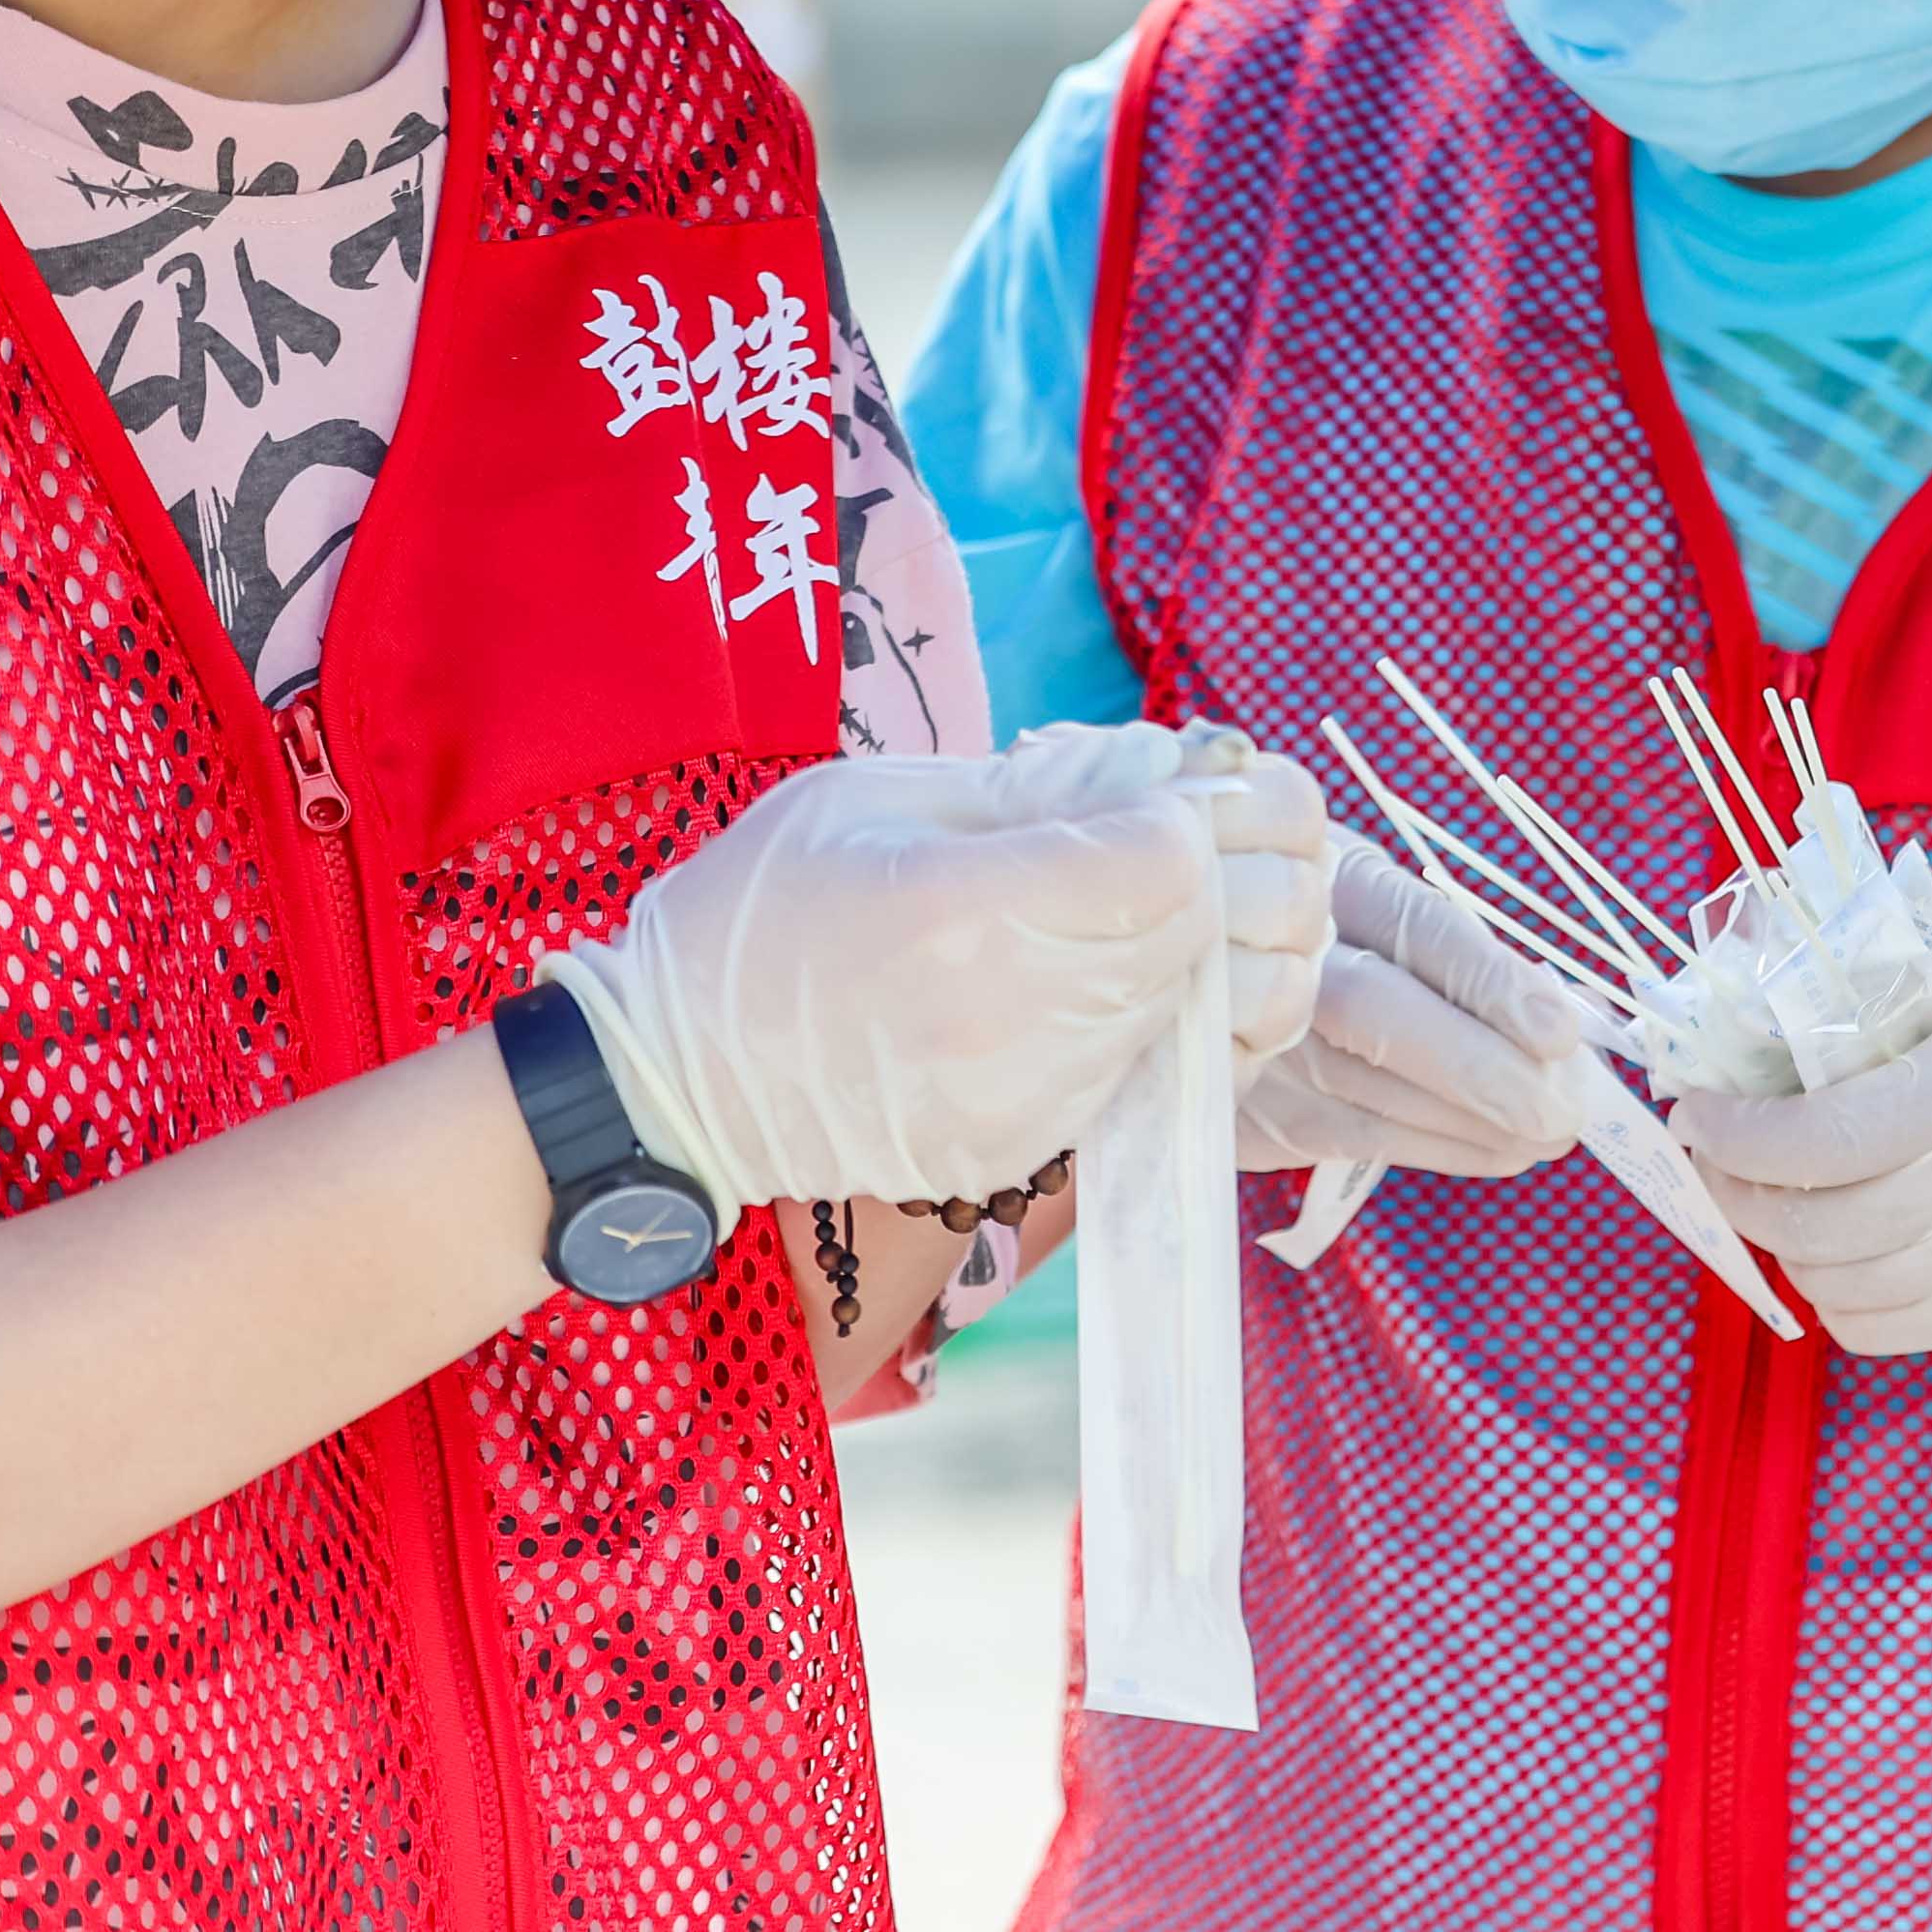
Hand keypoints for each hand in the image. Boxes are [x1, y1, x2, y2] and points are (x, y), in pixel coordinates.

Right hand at [539, 726, 1332, 1214]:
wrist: (670, 1084)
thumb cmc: (756, 915)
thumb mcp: (868, 799)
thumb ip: (1024, 790)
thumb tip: (1154, 777)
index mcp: (968, 910)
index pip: (1171, 861)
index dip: (1206, 812)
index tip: (1193, 783)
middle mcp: (1015, 1017)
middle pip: (1214, 936)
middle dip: (1261, 869)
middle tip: (1260, 824)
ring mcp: (1030, 1100)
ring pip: (1213, 1017)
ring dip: (1250, 950)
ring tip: (1239, 893)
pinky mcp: (1030, 1154)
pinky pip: (1165, 1080)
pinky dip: (1204, 1022)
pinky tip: (1188, 971)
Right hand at [1239, 838, 1598, 1181]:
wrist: (1230, 978)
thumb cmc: (1354, 939)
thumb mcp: (1401, 912)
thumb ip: (1468, 957)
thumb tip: (1568, 1021)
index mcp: (1336, 881)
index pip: (1413, 923)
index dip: (1487, 979)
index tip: (1558, 1031)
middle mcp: (1283, 953)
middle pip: (1377, 1012)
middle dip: (1480, 1069)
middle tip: (1562, 1112)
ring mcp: (1256, 1033)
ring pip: (1370, 1089)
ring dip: (1476, 1123)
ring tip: (1551, 1132)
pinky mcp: (1254, 1106)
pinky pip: (1358, 1137)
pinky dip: (1446, 1149)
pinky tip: (1503, 1149)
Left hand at [1671, 925, 1931, 1354]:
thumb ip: (1870, 978)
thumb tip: (1747, 976)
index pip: (1820, 1137)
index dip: (1736, 1129)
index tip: (1696, 1102)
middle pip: (1815, 1222)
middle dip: (1736, 1186)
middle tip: (1712, 1145)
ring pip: (1839, 1285)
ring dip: (1777, 1242)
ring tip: (1762, 1189)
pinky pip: (1885, 1330)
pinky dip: (1833, 1297)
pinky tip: (1825, 1246)